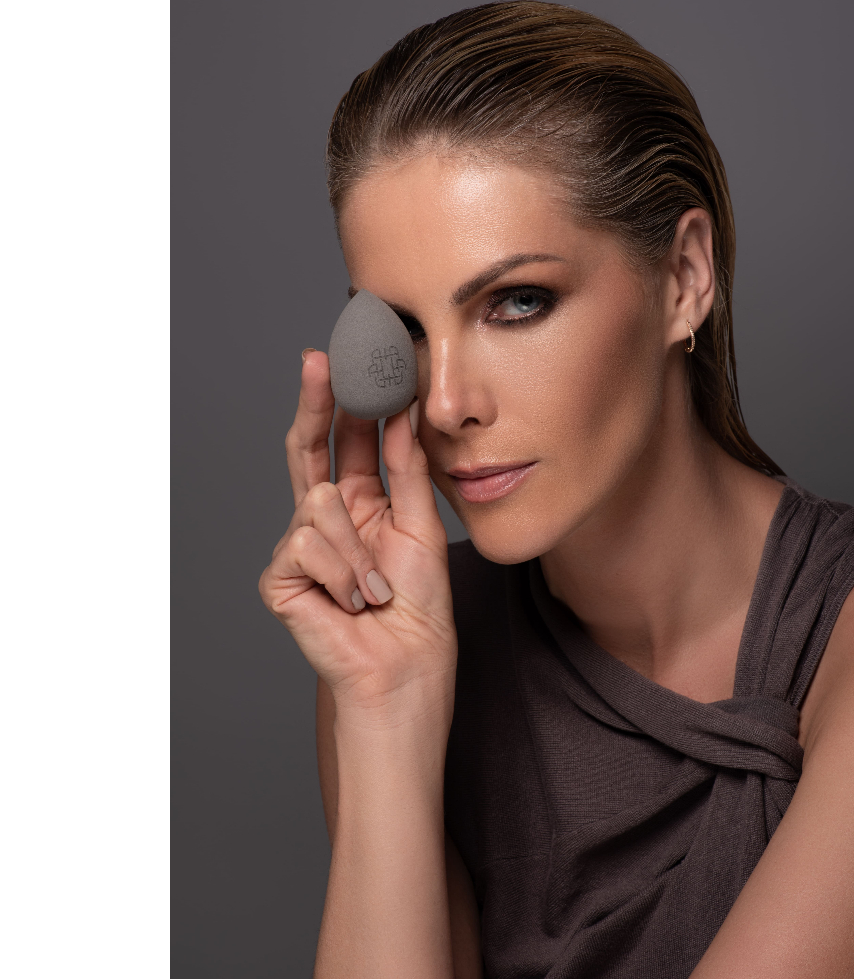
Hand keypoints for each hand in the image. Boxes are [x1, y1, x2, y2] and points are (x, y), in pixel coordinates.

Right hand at [258, 350, 454, 723]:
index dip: (348, 403)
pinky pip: (305, 544)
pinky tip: (352, 602)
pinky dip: (341, 574)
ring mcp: (299, 548)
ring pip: (315, 502)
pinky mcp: (280, 577)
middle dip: (314, 406)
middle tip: (318, 362)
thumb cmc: (417, 607)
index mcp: (362, 504)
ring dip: (357, 550)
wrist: (406, 668)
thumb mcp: (421, 527)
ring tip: (376, 589)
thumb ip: (407, 471)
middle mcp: (326, 520)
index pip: (348, 443)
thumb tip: (403, 411)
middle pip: (309, 450)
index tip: (353, 358)